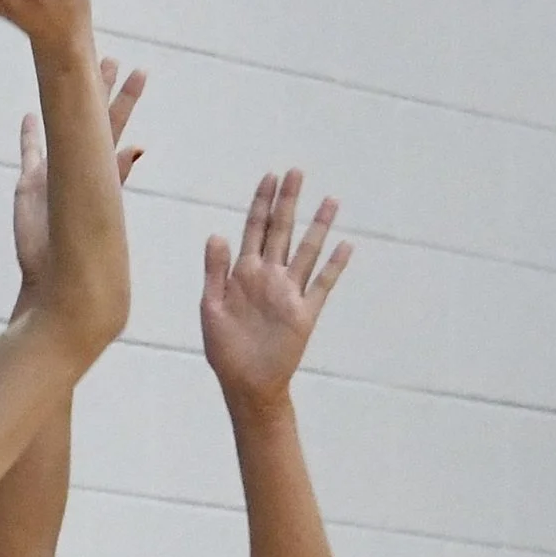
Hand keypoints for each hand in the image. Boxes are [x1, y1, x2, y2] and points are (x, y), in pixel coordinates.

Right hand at [14, 60, 145, 296]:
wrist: (54, 281)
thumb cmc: (85, 252)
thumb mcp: (103, 205)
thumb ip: (113, 173)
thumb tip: (136, 148)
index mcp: (101, 170)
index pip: (116, 125)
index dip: (127, 99)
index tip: (139, 71)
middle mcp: (79, 167)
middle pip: (92, 118)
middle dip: (102, 89)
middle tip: (111, 58)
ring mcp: (54, 174)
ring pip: (61, 129)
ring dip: (66, 106)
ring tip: (69, 77)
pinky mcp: (30, 186)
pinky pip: (31, 153)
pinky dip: (30, 136)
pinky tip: (30, 118)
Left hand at [199, 171, 352, 409]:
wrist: (246, 384)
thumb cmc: (224, 349)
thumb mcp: (210, 308)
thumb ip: (215, 271)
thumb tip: (217, 235)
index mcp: (243, 274)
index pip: (254, 229)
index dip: (261, 203)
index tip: (269, 176)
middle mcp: (269, 277)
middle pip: (281, 231)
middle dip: (288, 202)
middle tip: (297, 172)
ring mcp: (289, 293)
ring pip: (307, 251)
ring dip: (318, 226)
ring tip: (330, 200)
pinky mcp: (305, 313)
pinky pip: (322, 284)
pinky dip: (334, 265)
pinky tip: (345, 244)